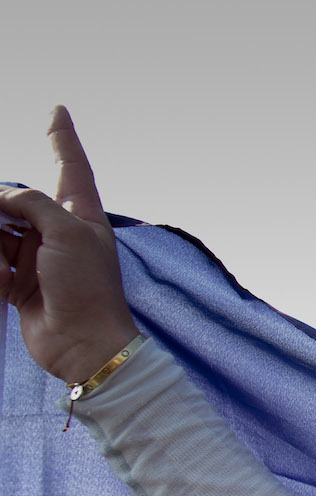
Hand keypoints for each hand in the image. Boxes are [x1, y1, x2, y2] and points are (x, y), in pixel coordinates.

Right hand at [0, 106, 140, 383]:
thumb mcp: (68, 233)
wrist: (84, 346)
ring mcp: (38, 258)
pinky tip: (0, 276)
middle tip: (8, 232)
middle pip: (18, 201)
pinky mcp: (19, 283)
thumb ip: (33, 203)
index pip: (72, 167)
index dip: (62, 138)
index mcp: (83, 216)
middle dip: (1, 204)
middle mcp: (61, 233)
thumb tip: (4, 196)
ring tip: (5, 263)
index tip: (58, 110)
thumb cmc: (88, 288)